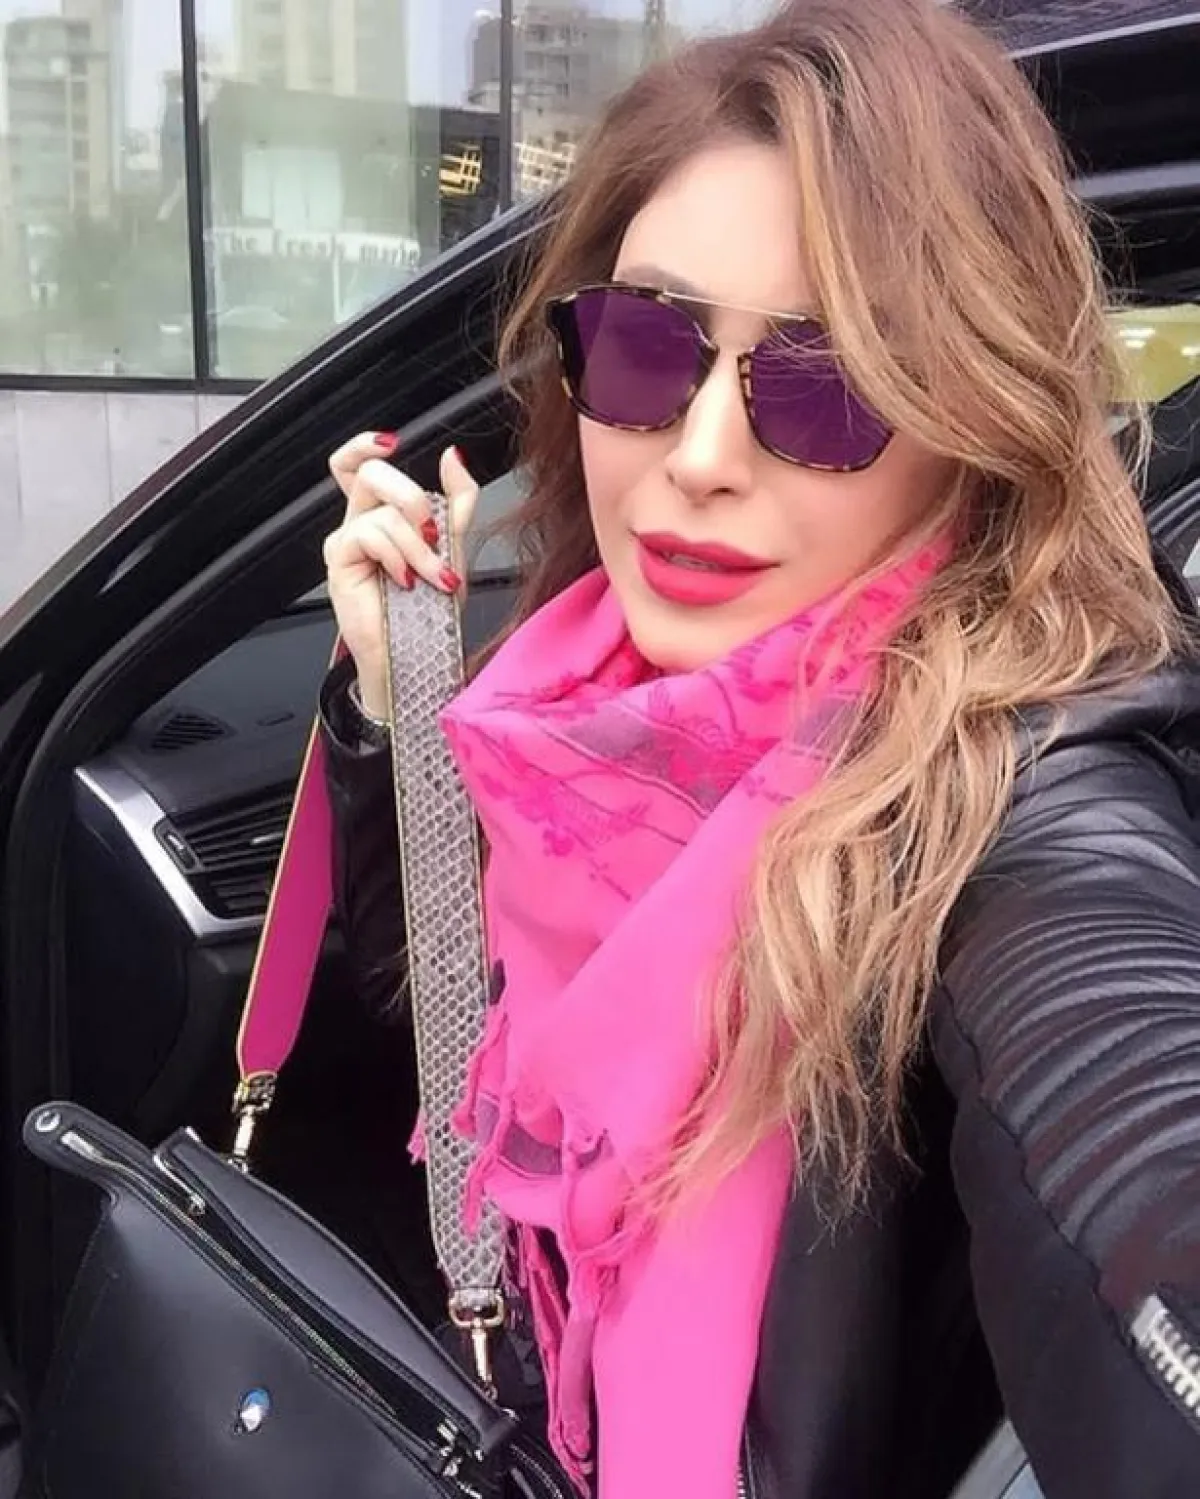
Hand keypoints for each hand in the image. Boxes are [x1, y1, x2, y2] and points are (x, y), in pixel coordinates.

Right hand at [323, 433, 478, 717]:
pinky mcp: (339, 559)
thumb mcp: (453, 545)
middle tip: (433, 534)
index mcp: (383, 513)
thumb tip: (452, 456)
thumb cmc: (429, 607)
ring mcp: (346, 540)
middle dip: (411, 498)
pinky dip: (399, 556)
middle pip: (370, 473)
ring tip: (432, 577)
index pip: (356, 464)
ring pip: (382, 512)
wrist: (417, 652)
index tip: (392, 442)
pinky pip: (370, 534)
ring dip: (420, 547)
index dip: (364, 444)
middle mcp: (360, 522)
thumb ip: (457, 499)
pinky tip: (405, 581)